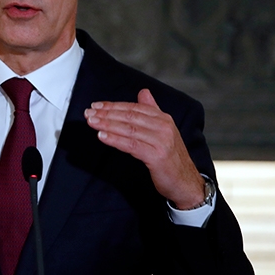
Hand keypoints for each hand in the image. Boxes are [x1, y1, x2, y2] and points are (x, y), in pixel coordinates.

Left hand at [84, 89, 204, 208]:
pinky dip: (115, 139)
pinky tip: (102, 136)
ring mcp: (161, 141)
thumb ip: (152, 111)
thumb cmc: (170, 158)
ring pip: (128, 129)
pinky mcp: (157, 156)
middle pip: (129, 116)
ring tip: (91, 122)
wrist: (186, 182)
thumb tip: (143, 92)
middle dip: (106, 114)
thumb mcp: (163, 131)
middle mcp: (163, 127)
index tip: (96, 106)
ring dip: (107, 124)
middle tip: (88, 113)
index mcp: (163, 119)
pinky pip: (131, 145)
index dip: (113, 106)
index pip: (134, 108)